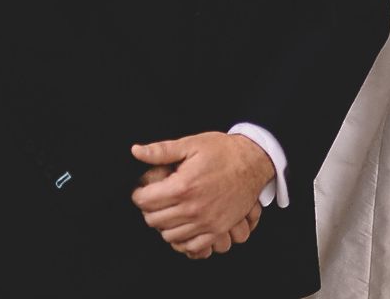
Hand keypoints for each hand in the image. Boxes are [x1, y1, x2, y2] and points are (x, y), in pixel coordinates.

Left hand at [131, 132, 274, 256]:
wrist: (253, 161)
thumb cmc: (223, 151)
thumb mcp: (192, 144)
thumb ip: (161, 151)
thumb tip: (136, 151)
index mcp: (182, 186)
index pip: (144, 201)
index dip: (140, 193)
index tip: (143, 188)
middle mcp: (192, 208)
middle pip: (153, 220)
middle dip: (150, 209)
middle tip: (156, 198)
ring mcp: (205, 222)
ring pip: (168, 236)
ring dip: (164, 224)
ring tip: (170, 209)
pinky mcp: (217, 230)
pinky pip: (190, 246)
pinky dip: (182, 240)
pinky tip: (184, 225)